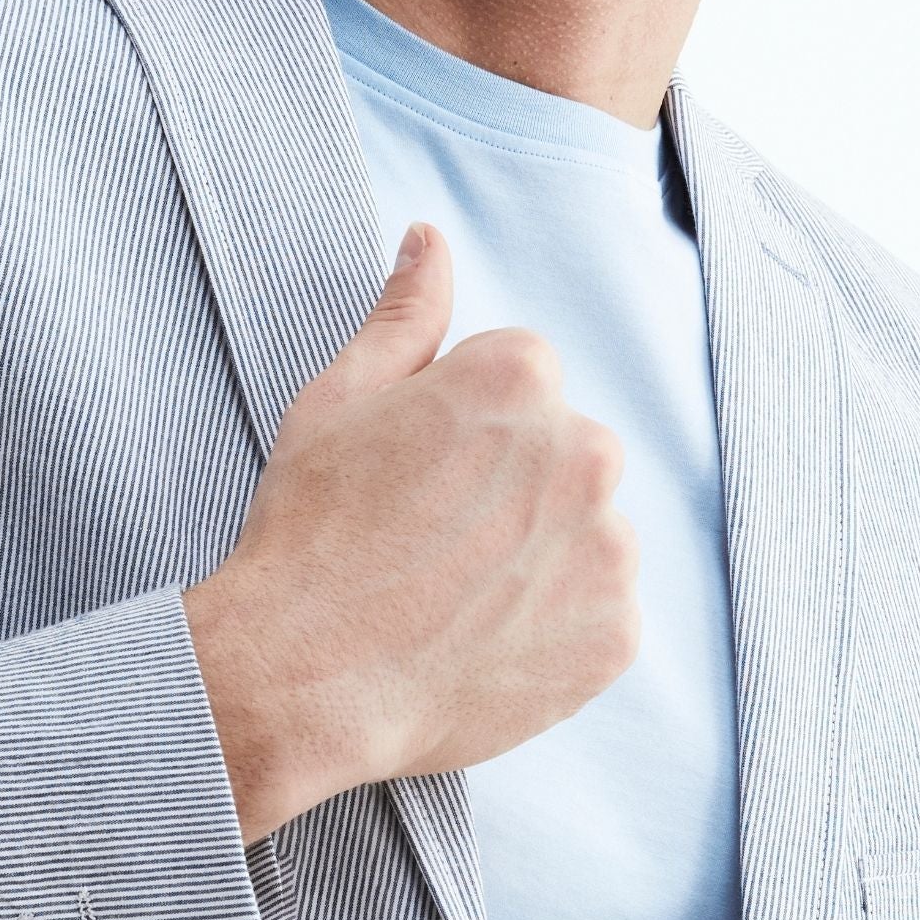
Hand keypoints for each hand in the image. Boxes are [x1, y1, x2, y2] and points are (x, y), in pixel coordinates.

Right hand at [184, 222, 638, 841]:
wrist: (301, 681)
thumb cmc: (308, 536)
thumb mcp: (337, 402)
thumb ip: (405, 316)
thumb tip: (431, 239)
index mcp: (521, 376)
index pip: (524, 384)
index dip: (462, 437)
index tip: (416, 483)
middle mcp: (586, 450)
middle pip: (566, 456)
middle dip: (514, 491)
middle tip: (433, 547)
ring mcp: (610, 547)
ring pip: (588, 535)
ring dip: (541, 558)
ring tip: (458, 599)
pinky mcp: (617, 633)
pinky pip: (600, 615)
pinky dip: (556, 630)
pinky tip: (485, 642)